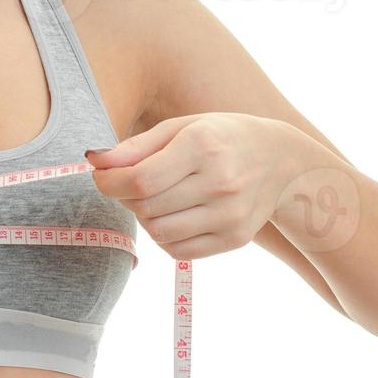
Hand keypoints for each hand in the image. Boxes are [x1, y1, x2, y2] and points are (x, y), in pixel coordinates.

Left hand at [86, 112, 298, 260]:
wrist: (281, 160)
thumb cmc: (221, 136)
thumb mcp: (181, 127)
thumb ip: (136, 147)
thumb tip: (96, 162)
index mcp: (203, 146)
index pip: (141, 180)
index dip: (110, 182)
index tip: (100, 176)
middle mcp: (220, 182)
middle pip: (147, 207)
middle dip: (124, 197)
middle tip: (127, 184)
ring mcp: (230, 215)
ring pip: (159, 232)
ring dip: (143, 217)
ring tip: (151, 198)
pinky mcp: (235, 239)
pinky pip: (178, 251)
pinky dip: (163, 237)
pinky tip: (170, 215)